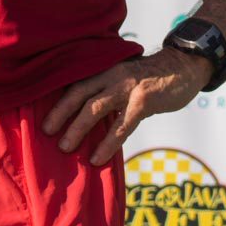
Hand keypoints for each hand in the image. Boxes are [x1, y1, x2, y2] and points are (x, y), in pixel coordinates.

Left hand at [42, 49, 212, 166]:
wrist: (183, 67)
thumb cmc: (150, 78)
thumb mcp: (124, 76)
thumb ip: (106, 90)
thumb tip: (83, 116)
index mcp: (104, 69)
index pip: (74, 83)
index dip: (57, 99)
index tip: (42, 116)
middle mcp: (111, 74)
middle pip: (79, 93)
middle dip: (60, 113)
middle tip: (45, 132)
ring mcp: (127, 87)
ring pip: (95, 108)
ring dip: (78, 128)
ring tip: (65, 148)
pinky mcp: (144, 101)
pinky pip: (122, 125)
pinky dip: (107, 143)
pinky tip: (97, 158)